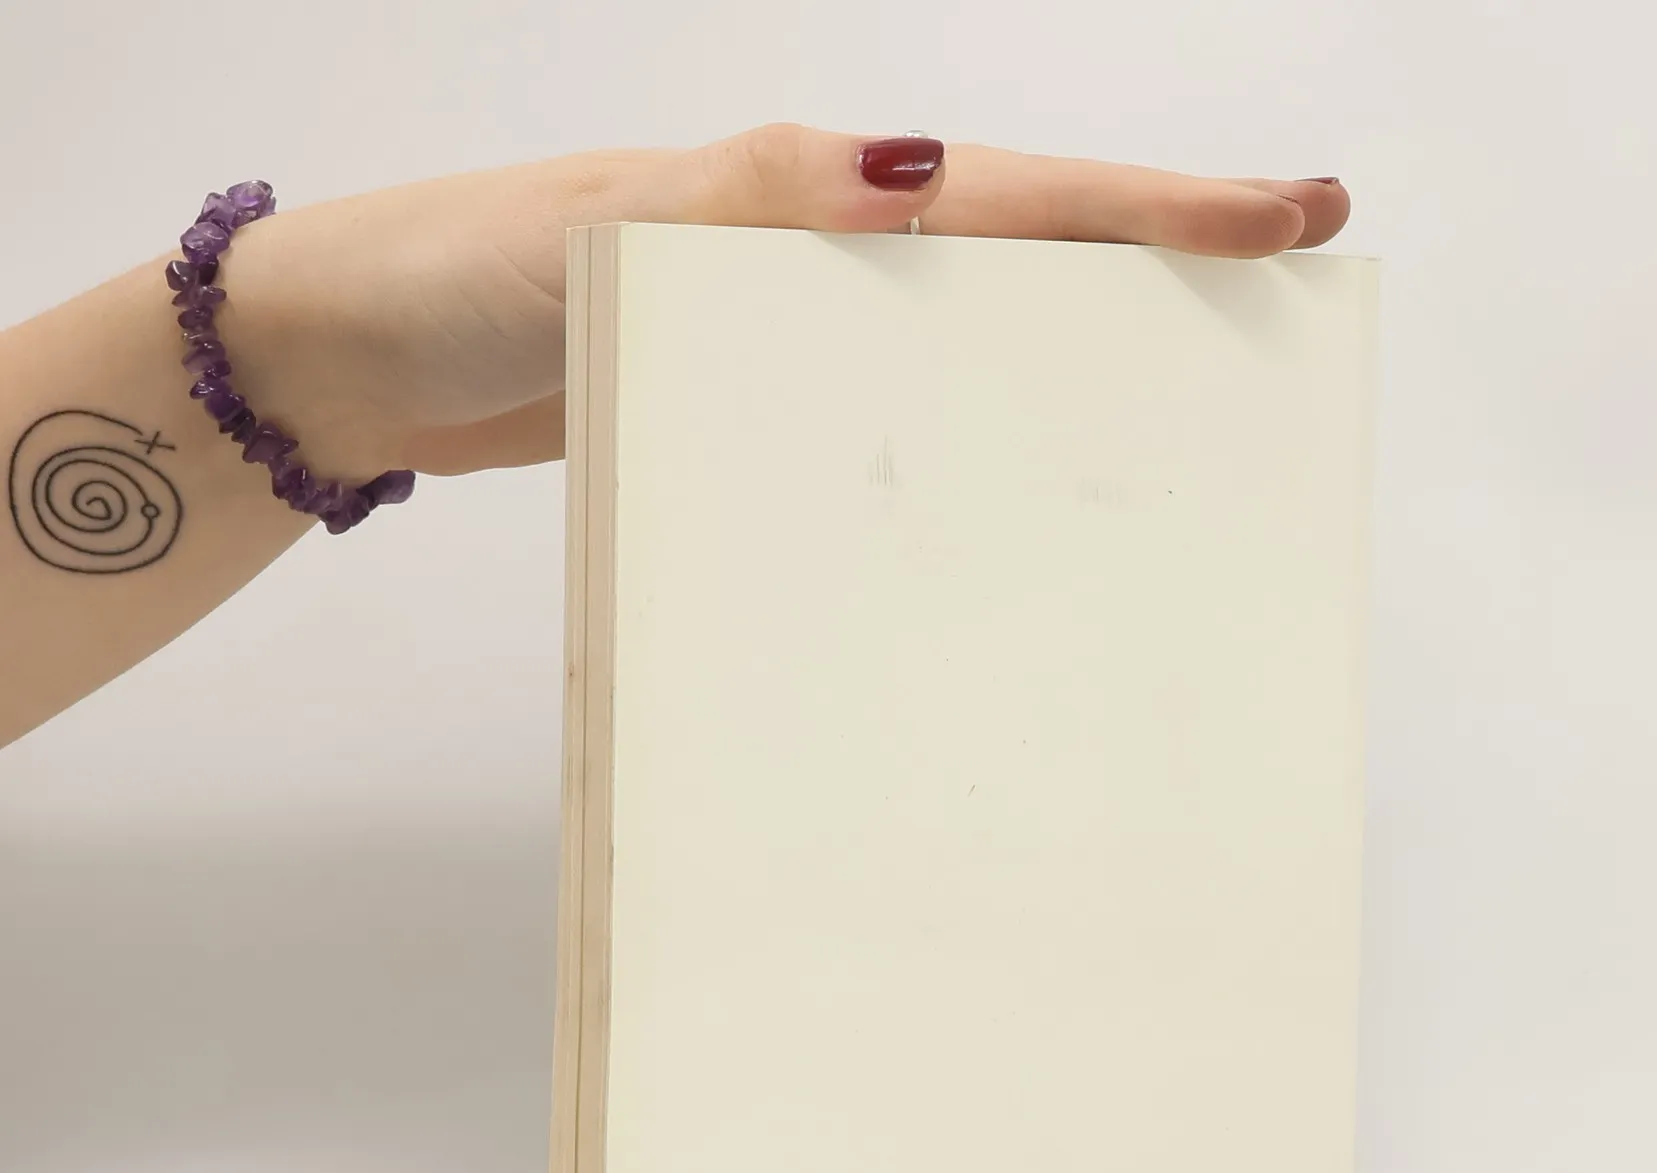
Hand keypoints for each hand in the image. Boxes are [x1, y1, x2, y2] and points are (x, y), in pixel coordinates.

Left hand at [217, 126, 1349, 482]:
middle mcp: (814, 258)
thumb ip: (753, 202)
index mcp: (802, 195)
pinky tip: (1001, 501)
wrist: (355, 361)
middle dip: (1161, 272)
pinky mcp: (752, 411)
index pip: (1015, 196)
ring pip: (969, 346)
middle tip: (1288, 296)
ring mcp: (789, 337)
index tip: (1288, 216)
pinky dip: (957, 448)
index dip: (1156, 209)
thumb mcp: (604, 225)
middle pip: (1025, 258)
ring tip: (1188, 419)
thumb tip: (920, 175)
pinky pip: (885, 421)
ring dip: (1077, 367)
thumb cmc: (456, 276)